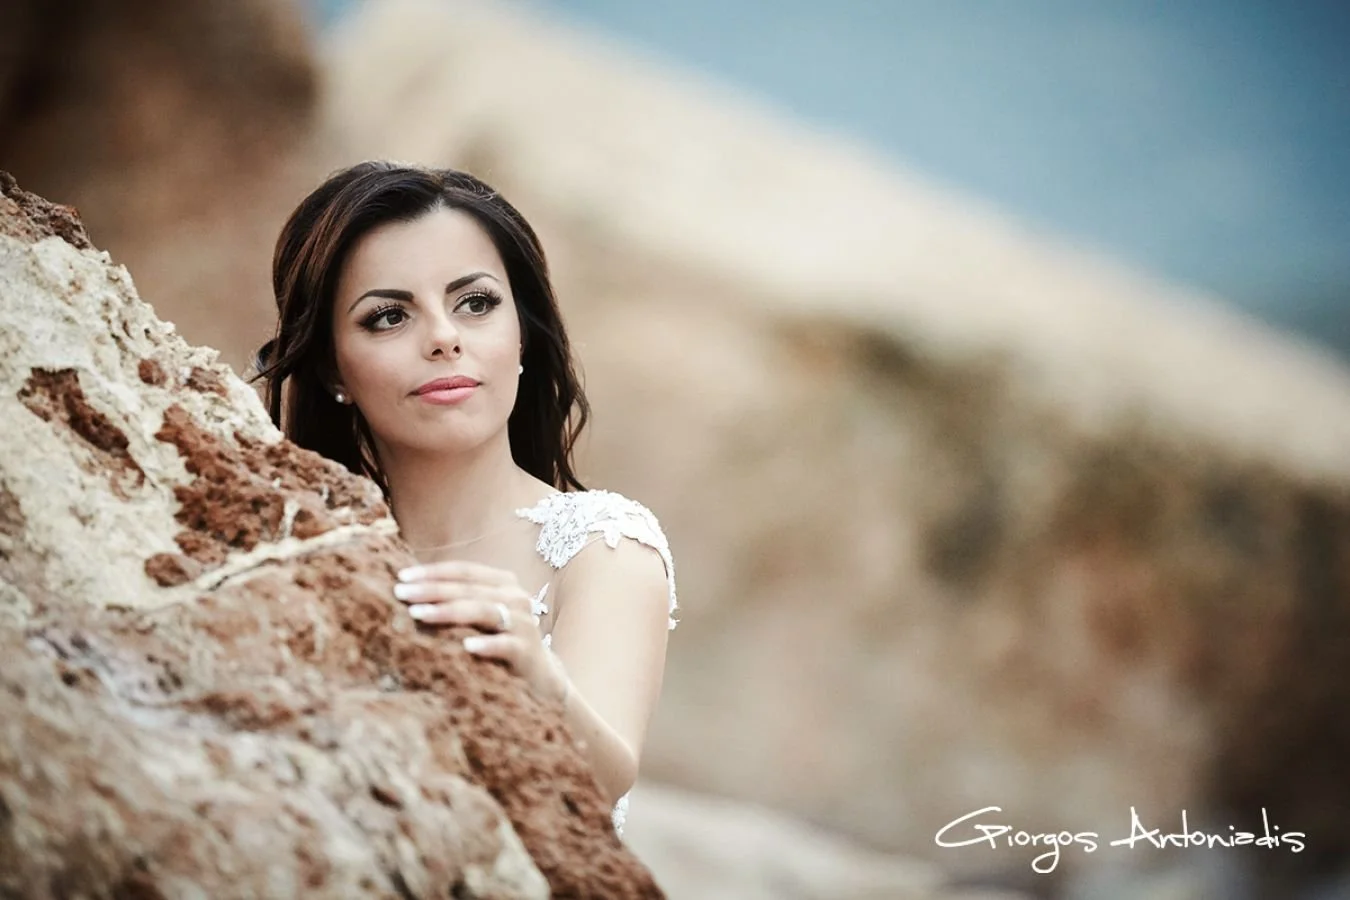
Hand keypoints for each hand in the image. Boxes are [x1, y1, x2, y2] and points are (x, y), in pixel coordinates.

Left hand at [393, 560, 567, 704]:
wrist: (540, 676)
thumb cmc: (499, 641)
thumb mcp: (480, 617)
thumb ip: (457, 601)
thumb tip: (409, 591)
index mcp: (502, 584)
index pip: (464, 571)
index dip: (433, 571)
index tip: (402, 577)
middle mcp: (515, 597)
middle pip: (469, 588)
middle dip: (432, 590)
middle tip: (401, 593)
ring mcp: (523, 623)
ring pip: (484, 611)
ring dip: (449, 611)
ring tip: (419, 615)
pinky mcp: (528, 651)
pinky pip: (506, 644)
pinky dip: (487, 644)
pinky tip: (466, 646)